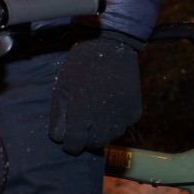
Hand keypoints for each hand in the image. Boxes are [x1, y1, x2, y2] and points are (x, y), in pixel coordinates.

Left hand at [48, 33, 142, 154]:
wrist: (114, 48)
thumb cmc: (82, 66)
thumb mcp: (62, 86)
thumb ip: (59, 115)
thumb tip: (58, 138)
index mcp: (81, 116)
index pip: (75, 145)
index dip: (70, 144)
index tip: (68, 138)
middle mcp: (103, 122)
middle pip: (92, 144)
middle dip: (85, 140)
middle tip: (81, 126)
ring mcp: (122, 119)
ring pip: (109, 137)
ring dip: (101, 132)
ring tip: (95, 114)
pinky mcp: (134, 113)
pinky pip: (123, 126)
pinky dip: (115, 123)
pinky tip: (110, 106)